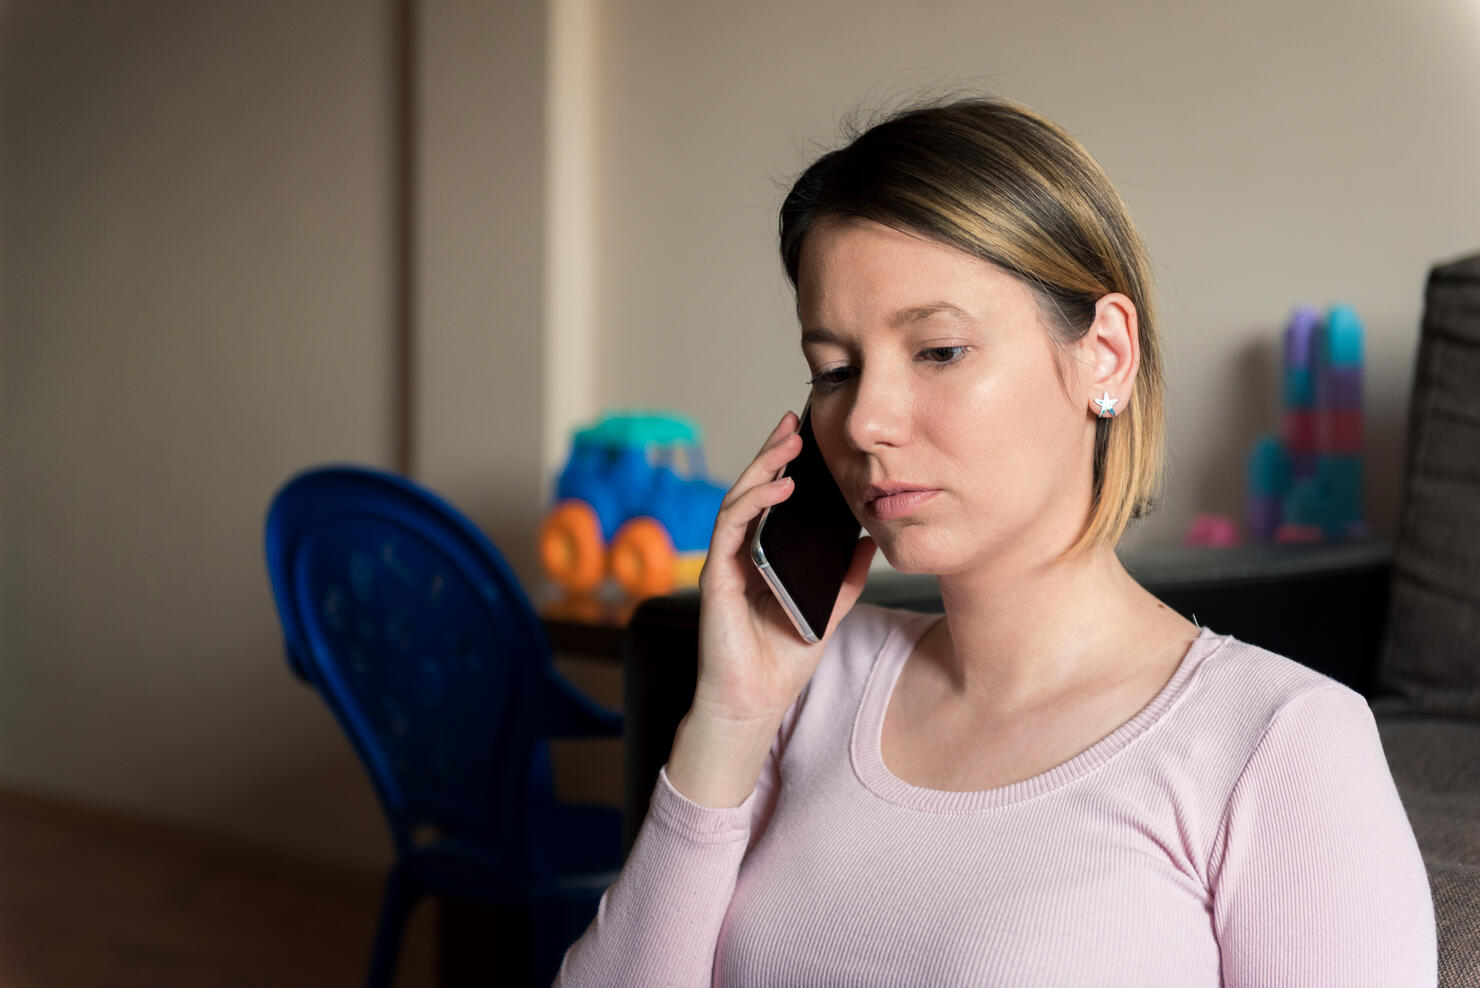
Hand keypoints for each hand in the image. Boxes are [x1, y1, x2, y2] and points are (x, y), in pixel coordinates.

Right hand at [691, 410, 875, 728]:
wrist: (755, 702)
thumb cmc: (783, 659)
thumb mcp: (830, 610)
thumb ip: (847, 576)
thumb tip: (871, 540)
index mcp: (763, 556)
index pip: (771, 500)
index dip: (784, 465)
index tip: (806, 435)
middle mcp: (740, 553)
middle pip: (752, 490)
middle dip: (771, 452)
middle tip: (794, 422)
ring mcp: (725, 562)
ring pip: (738, 500)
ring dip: (762, 467)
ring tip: (788, 443)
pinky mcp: (717, 576)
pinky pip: (730, 528)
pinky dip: (753, 502)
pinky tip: (778, 487)